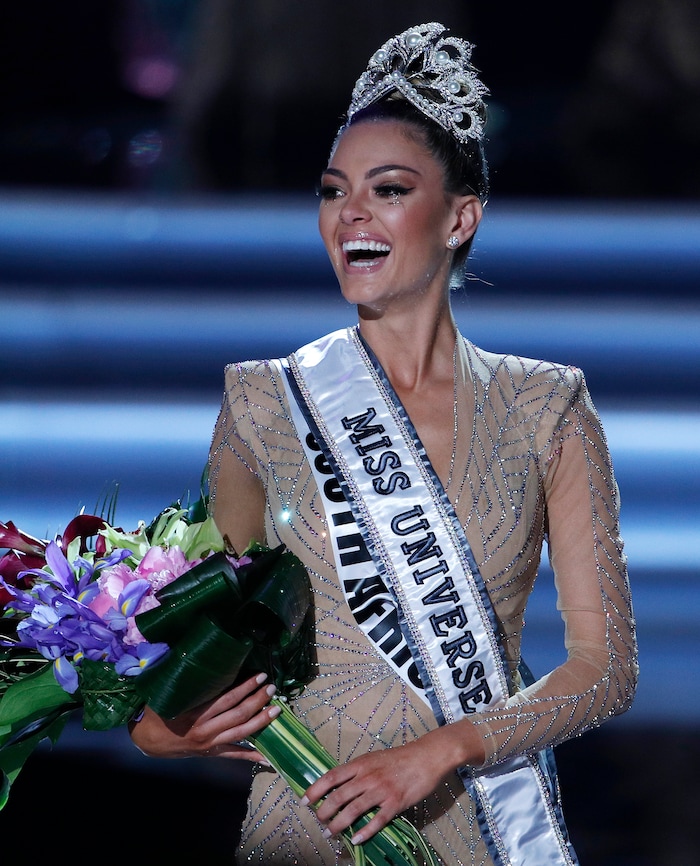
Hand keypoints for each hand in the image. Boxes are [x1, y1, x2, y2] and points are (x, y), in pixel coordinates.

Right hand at [128, 672, 279, 762]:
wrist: (147, 740)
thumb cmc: (158, 710)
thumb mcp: (170, 694)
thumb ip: (189, 682)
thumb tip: (205, 658)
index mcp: (194, 712)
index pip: (227, 698)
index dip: (245, 687)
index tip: (259, 675)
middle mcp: (204, 729)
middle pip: (238, 714)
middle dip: (257, 700)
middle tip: (272, 687)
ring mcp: (209, 743)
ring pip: (240, 733)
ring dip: (260, 721)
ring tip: (276, 709)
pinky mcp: (211, 753)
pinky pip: (235, 755)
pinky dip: (252, 757)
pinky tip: (268, 757)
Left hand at [302, 733, 448, 844]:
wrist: (425, 757)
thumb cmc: (399, 758)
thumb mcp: (374, 758)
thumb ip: (357, 770)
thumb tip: (338, 784)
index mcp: (361, 764)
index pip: (332, 777)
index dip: (316, 789)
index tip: (304, 801)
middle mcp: (368, 776)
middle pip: (339, 796)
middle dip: (324, 811)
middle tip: (318, 821)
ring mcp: (381, 790)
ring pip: (354, 810)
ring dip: (339, 824)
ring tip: (330, 833)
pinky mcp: (395, 803)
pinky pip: (377, 820)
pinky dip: (365, 831)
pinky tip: (356, 839)